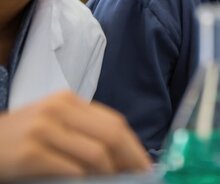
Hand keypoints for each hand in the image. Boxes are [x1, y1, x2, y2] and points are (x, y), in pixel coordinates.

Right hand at [0, 91, 150, 181]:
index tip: (145, 166)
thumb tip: (121, 159)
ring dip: (110, 174)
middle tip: (139, 178)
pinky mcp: (30, 152)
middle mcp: (58, 109)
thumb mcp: (52, 127)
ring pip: (97, 153)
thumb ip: (83, 134)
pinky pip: (72, 170)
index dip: (134, 147)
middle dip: (131, 161)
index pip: (114, 123)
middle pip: (112, 135)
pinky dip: (85, 181)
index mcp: (68, 101)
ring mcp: (43, 129)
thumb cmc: (18, 142)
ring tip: (113, 183)